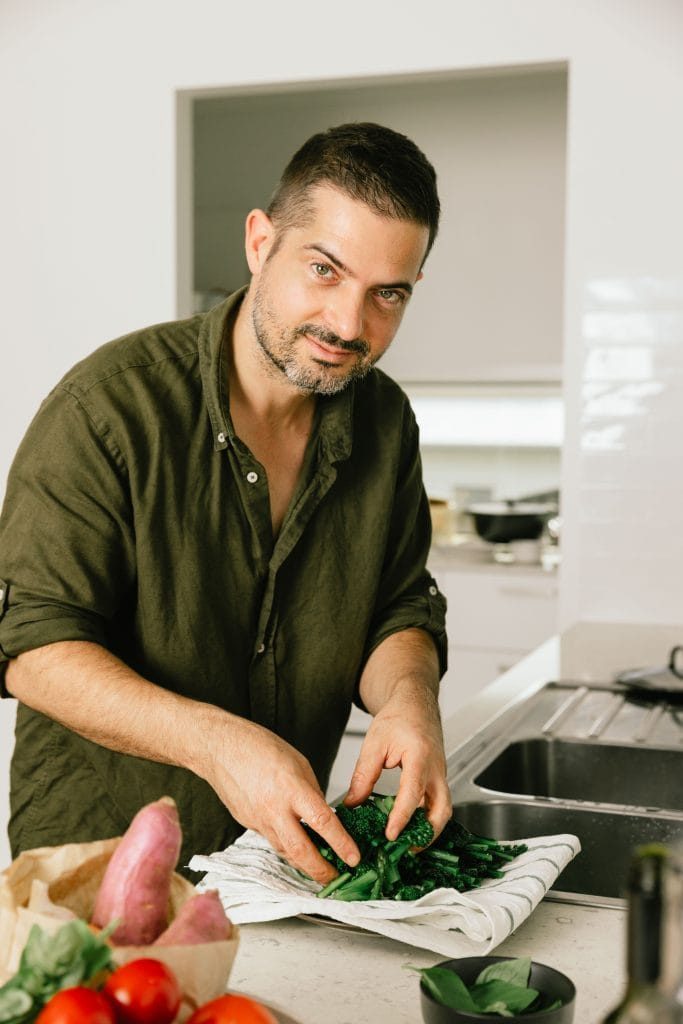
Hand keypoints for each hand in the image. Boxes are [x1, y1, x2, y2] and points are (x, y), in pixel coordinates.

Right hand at [200, 713, 359, 883]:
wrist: (220, 748)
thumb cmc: (258, 747)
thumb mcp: (298, 762)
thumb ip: (312, 791)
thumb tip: (323, 814)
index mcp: (291, 787)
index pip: (322, 822)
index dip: (340, 843)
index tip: (353, 857)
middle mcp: (274, 808)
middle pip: (300, 850)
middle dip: (321, 870)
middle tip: (336, 877)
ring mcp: (258, 819)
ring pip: (285, 851)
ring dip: (304, 864)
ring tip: (321, 869)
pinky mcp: (248, 824)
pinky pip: (271, 841)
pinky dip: (287, 849)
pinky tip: (297, 850)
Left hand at [343, 689, 451, 842]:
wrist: (415, 705)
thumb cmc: (398, 718)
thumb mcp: (374, 744)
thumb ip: (363, 776)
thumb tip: (352, 804)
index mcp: (419, 756)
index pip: (413, 793)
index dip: (402, 817)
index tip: (390, 835)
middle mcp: (436, 769)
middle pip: (442, 810)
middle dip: (427, 834)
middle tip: (406, 849)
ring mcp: (440, 775)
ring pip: (444, 810)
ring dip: (429, 830)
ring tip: (407, 844)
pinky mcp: (438, 780)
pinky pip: (438, 804)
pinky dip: (427, 819)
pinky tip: (410, 827)